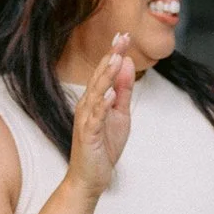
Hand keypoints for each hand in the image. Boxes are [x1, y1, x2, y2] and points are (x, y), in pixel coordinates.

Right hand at [66, 34, 136, 196]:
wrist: (90, 178)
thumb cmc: (103, 147)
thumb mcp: (120, 115)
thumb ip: (123, 91)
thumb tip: (126, 64)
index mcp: (94, 99)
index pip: (104, 72)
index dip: (114, 53)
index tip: (124, 35)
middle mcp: (86, 106)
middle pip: (99, 76)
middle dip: (110, 57)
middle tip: (121, 38)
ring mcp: (86, 120)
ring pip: (96, 93)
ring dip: (106, 75)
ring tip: (116, 59)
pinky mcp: (88, 136)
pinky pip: (95, 118)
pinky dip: (103, 105)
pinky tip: (110, 94)